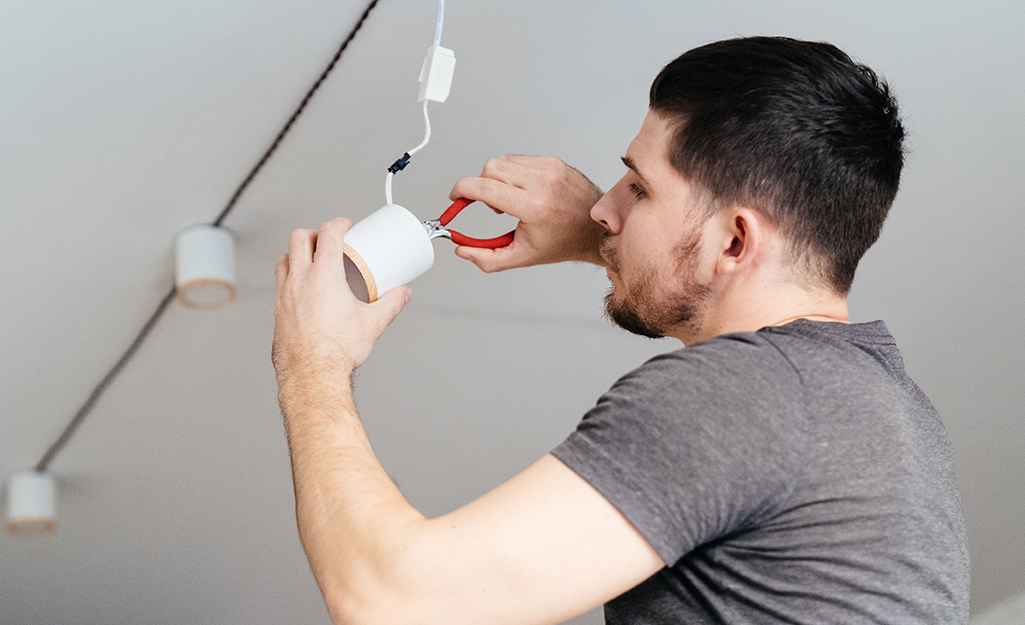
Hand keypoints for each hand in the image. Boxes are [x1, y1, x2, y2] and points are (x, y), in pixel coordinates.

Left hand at [272, 218, 410, 386]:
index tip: (346, 226)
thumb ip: (390, 303)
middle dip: (315, 233)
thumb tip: (403, 293)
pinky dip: (290, 275)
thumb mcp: (372, 323)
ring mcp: (284, 294)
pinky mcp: (278, 309)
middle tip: (328, 240)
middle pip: (300, 238)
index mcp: (324, 276)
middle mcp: (300, 280)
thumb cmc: (336, 350)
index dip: (339, 224)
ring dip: (297, 252)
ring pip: (284, 258)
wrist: (312, 374)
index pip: (329, 234)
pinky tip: (302, 287)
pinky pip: (280, 281)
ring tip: (312, 260)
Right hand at [448, 156, 604, 271]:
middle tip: (492, 206)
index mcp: (535, 207)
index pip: (485, 188)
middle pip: (490, 169)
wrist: (594, 229)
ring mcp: (550, 168)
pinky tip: (522, 190)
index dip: (462, 190)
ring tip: (510, 199)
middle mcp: (543, 183)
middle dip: (480, 186)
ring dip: (496, 179)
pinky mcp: (553, 161)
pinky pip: (519, 159)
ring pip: (502, 161)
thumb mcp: (522, 257)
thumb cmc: (563, 242)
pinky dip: (512, 174)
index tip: (456, 197)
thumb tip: (462, 250)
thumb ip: (487, 258)